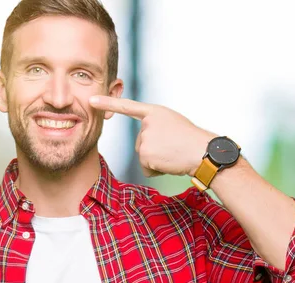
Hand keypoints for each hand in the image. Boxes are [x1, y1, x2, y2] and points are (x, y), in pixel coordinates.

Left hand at [89, 95, 216, 177]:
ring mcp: (145, 138)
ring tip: (173, 154)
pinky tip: (170, 162)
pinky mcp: (145, 154)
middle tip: (174, 147)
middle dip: (155, 150)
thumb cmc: (192, 140)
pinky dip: (158, 170)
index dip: (108, 103)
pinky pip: (146, 168)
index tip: (91, 100)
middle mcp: (147, 123)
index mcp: (155, 112)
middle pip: (140, 143)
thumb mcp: (173, 124)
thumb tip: (146, 144)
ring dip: (157, 160)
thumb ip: (156, 126)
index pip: (127, 107)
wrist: (203, 152)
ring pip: (143, 156)